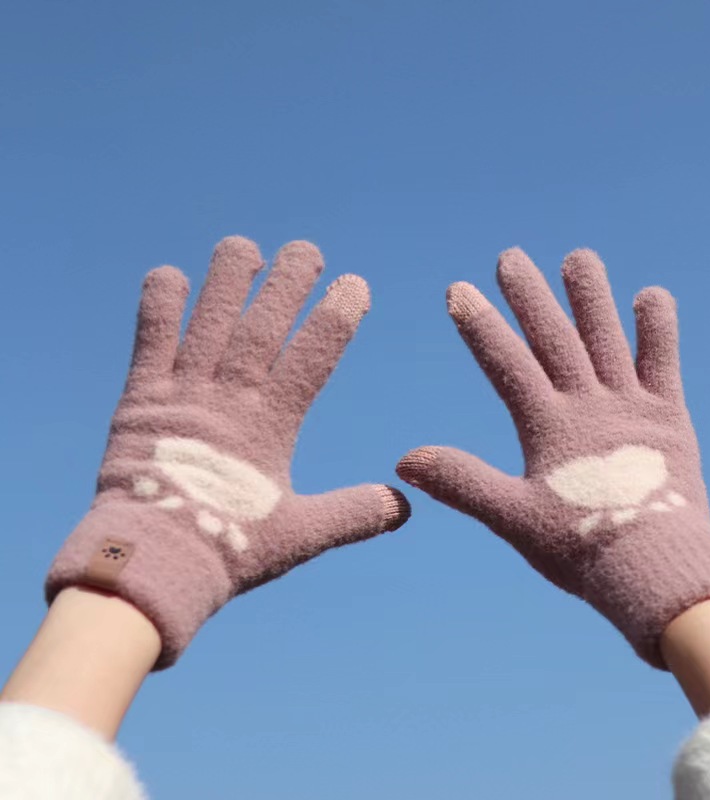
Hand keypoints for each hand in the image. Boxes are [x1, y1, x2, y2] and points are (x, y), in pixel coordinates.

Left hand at [47, 237, 409, 667]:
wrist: (152, 564)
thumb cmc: (230, 550)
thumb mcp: (303, 534)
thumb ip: (355, 514)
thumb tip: (406, 504)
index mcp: (272, 425)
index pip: (313, 356)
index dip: (337, 316)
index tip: (355, 285)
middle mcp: (230, 398)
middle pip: (264, 324)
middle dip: (288, 282)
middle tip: (306, 251)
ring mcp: (184, 393)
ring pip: (211, 320)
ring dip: (227, 280)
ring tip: (243, 246)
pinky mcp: (142, 399)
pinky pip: (151, 339)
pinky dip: (159, 305)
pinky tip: (169, 274)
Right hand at [397, 247, 709, 667]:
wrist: (657, 570)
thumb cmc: (579, 547)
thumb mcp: (510, 518)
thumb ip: (461, 482)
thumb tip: (405, 460)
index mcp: (548, 425)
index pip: (506, 363)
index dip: (480, 326)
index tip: (459, 291)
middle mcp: (588, 404)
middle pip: (554, 338)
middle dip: (529, 296)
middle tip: (510, 256)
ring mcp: (629, 406)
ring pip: (606, 338)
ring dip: (591, 296)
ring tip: (578, 257)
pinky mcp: (667, 418)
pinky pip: (662, 363)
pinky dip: (657, 328)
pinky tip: (650, 295)